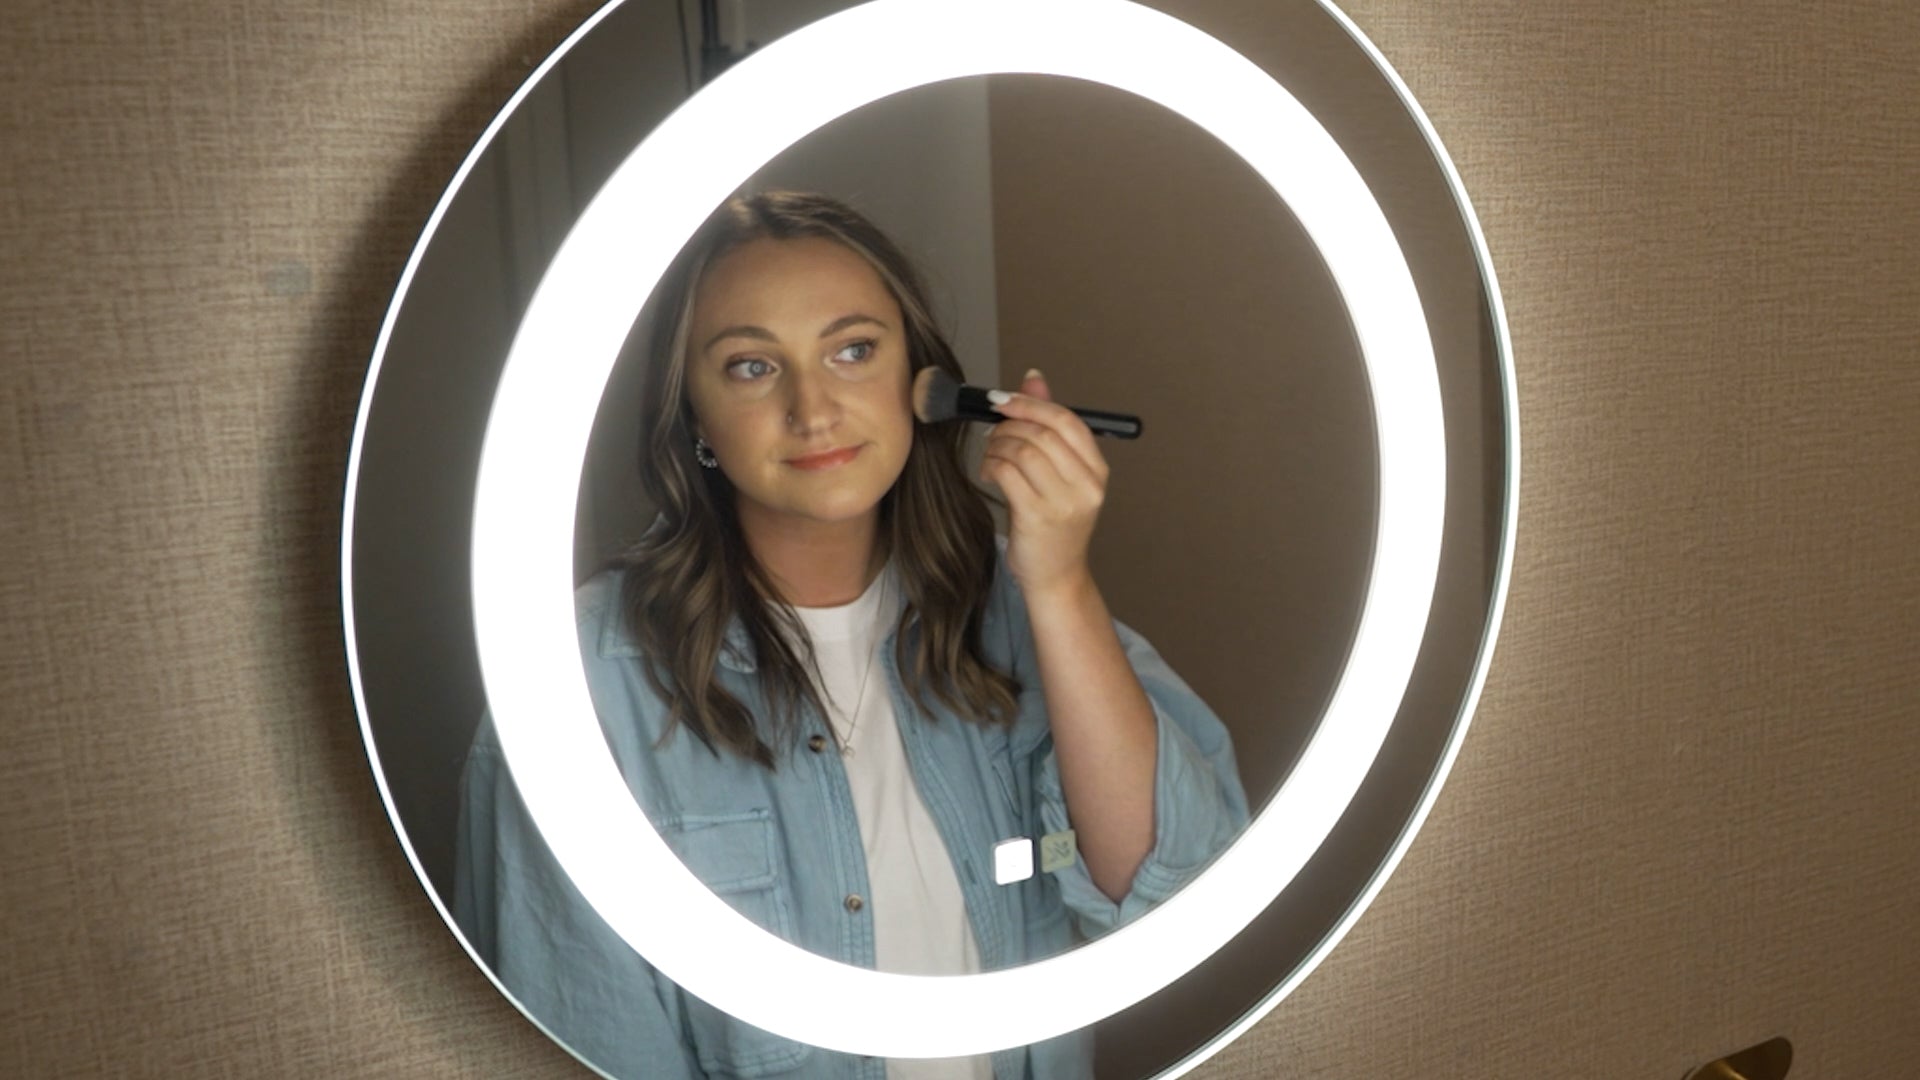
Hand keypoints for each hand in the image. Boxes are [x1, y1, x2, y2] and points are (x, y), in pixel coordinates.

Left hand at [979, 369, 1110, 595]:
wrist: (1056, 578)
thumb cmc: (1054, 526)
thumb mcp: (1059, 476)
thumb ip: (1047, 427)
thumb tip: (1033, 378)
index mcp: (1097, 471)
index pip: (1067, 421)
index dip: (1032, 404)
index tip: (1004, 400)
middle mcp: (1086, 485)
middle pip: (1043, 433)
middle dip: (1009, 425)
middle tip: (992, 433)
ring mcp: (1064, 502)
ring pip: (1023, 449)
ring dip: (997, 446)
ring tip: (991, 456)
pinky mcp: (1038, 517)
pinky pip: (1007, 472)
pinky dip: (991, 465)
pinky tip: (988, 472)